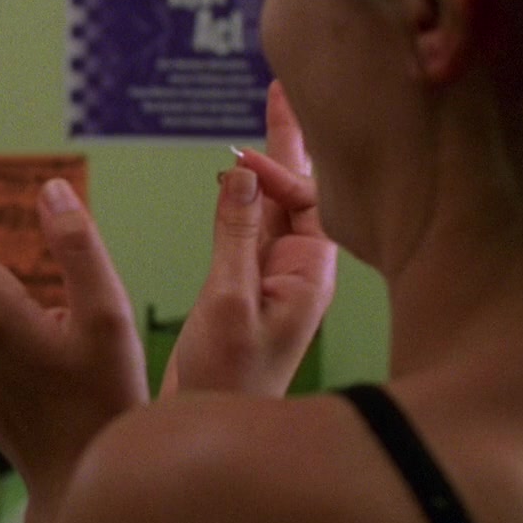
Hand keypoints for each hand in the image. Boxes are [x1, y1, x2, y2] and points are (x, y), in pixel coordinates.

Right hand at [163, 81, 336, 396]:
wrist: (212, 431)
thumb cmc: (227, 382)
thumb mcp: (226, 305)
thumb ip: (236, 237)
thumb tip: (245, 174)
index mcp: (309, 277)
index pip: (309, 201)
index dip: (278, 173)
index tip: (237, 159)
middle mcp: (301, 273)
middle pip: (304, 194)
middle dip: (292, 144)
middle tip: (284, 90)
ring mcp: (278, 282)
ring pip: (280, 209)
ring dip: (273, 164)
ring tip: (272, 116)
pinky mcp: (253, 292)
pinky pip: (257, 231)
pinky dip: (250, 197)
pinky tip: (243, 176)